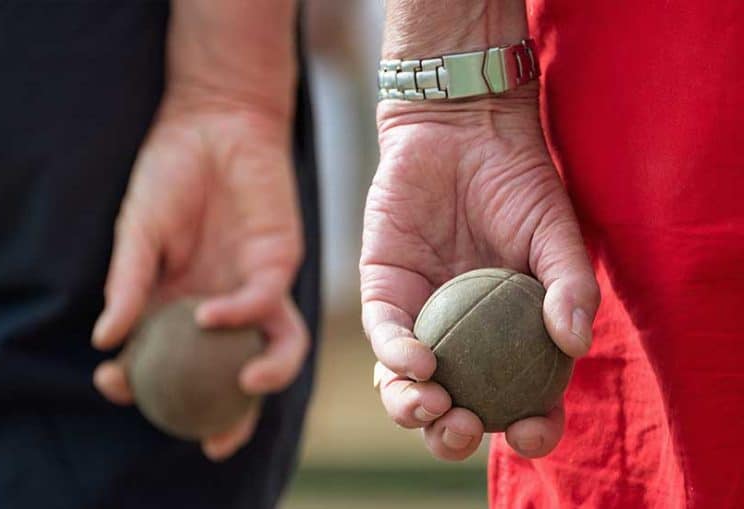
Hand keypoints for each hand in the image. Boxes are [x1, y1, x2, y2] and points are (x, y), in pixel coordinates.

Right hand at [90, 93, 307, 461]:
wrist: (215, 122)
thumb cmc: (170, 173)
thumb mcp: (138, 228)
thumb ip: (127, 281)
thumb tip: (104, 340)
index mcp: (180, 302)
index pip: (170, 359)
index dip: (149, 385)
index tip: (117, 389)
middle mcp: (221, 303)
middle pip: (232, 372)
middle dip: (230, 413)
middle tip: (214, 444)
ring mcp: (253, 285)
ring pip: (272, 346)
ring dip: (265, 377)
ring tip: (243, 390)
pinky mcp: (279, 261)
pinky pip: (268, 302)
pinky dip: (241, 316)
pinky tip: (208, 315)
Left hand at [361, 87, 599, 459]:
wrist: (467, 130)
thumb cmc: (519, 182)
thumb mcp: (557, 235)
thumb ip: (571, 287)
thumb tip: (575, 345)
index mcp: (508, 335)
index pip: (517, 398)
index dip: (525, 427)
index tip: (529, 432)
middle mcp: (461, 335)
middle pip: (451, 406)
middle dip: (450, 435)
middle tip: (464, 429)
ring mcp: (420, 315)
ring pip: (405, 383)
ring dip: (412, 410)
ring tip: (433, 408)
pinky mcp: (383, 289)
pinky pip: (384, 333)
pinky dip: (397, 355)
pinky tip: (418, 363)